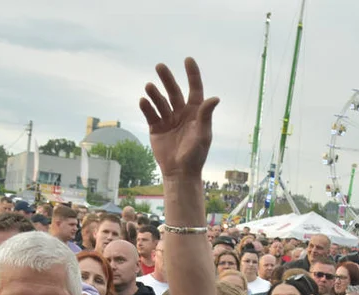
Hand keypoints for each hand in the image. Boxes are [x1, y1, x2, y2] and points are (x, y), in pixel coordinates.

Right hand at [139, 57, 219, 179]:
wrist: (180, 172)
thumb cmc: (196, 155)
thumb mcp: (203, 135)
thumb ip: (206, 116)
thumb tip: (215, 98)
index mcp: (195, 113)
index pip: (194, 90)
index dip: (192, 75)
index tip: (188, 59)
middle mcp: (181, 113)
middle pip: (174, 92)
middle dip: (167, 79)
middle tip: (160, 66)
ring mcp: (168, 120)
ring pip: (160, 102)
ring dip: (155, 93)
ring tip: (149, 87)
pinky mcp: (156, 128)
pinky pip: (150, 114)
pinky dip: (146, 107)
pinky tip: (143, 101)